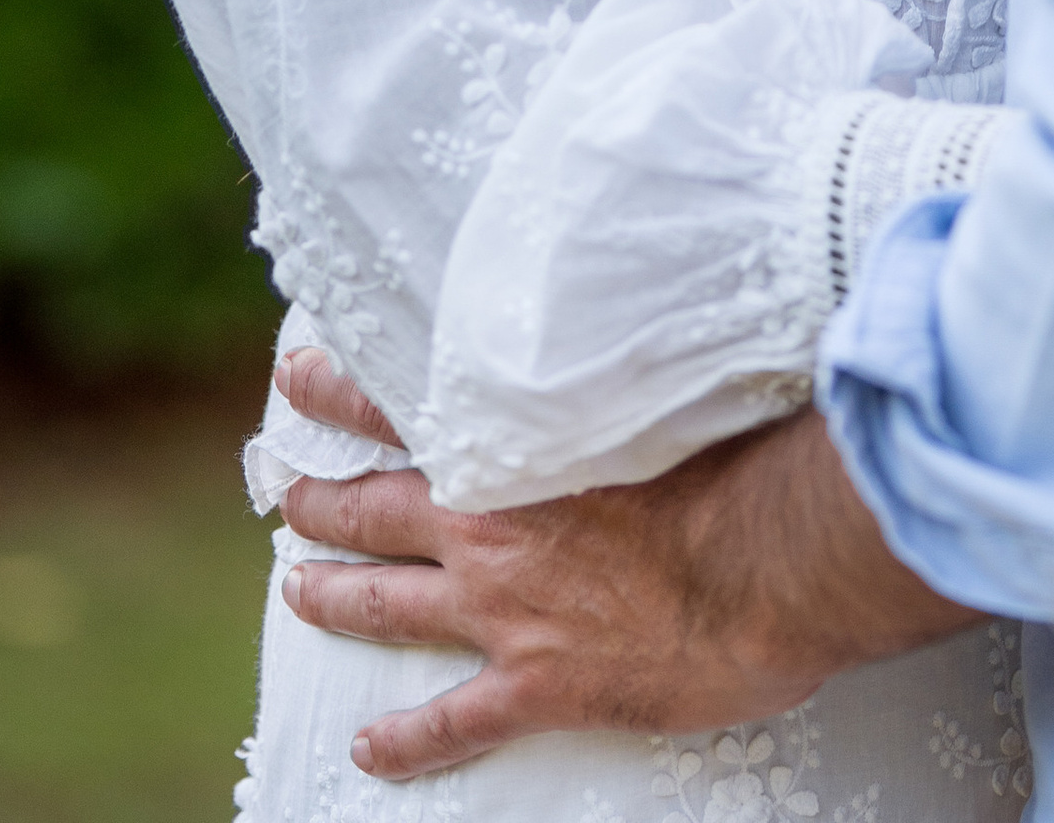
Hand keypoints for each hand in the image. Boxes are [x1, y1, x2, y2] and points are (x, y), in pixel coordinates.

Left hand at [280, 405, 973, 779]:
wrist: (767, 561)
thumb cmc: (736, 458)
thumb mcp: (665, 376)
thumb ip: (616, 357)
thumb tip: (624, 303)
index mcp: (515, 442)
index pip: (400, 404)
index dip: (337, 390)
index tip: (296, 374)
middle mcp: (491, 524)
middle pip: (375, 510)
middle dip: (321, 501)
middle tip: (286, 492)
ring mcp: (506, 610)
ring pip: (389, 605)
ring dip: (336, 597)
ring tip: (298, 590)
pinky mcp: (539, 685)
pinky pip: (452, 721)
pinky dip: (406, 741)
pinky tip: (374, 750)